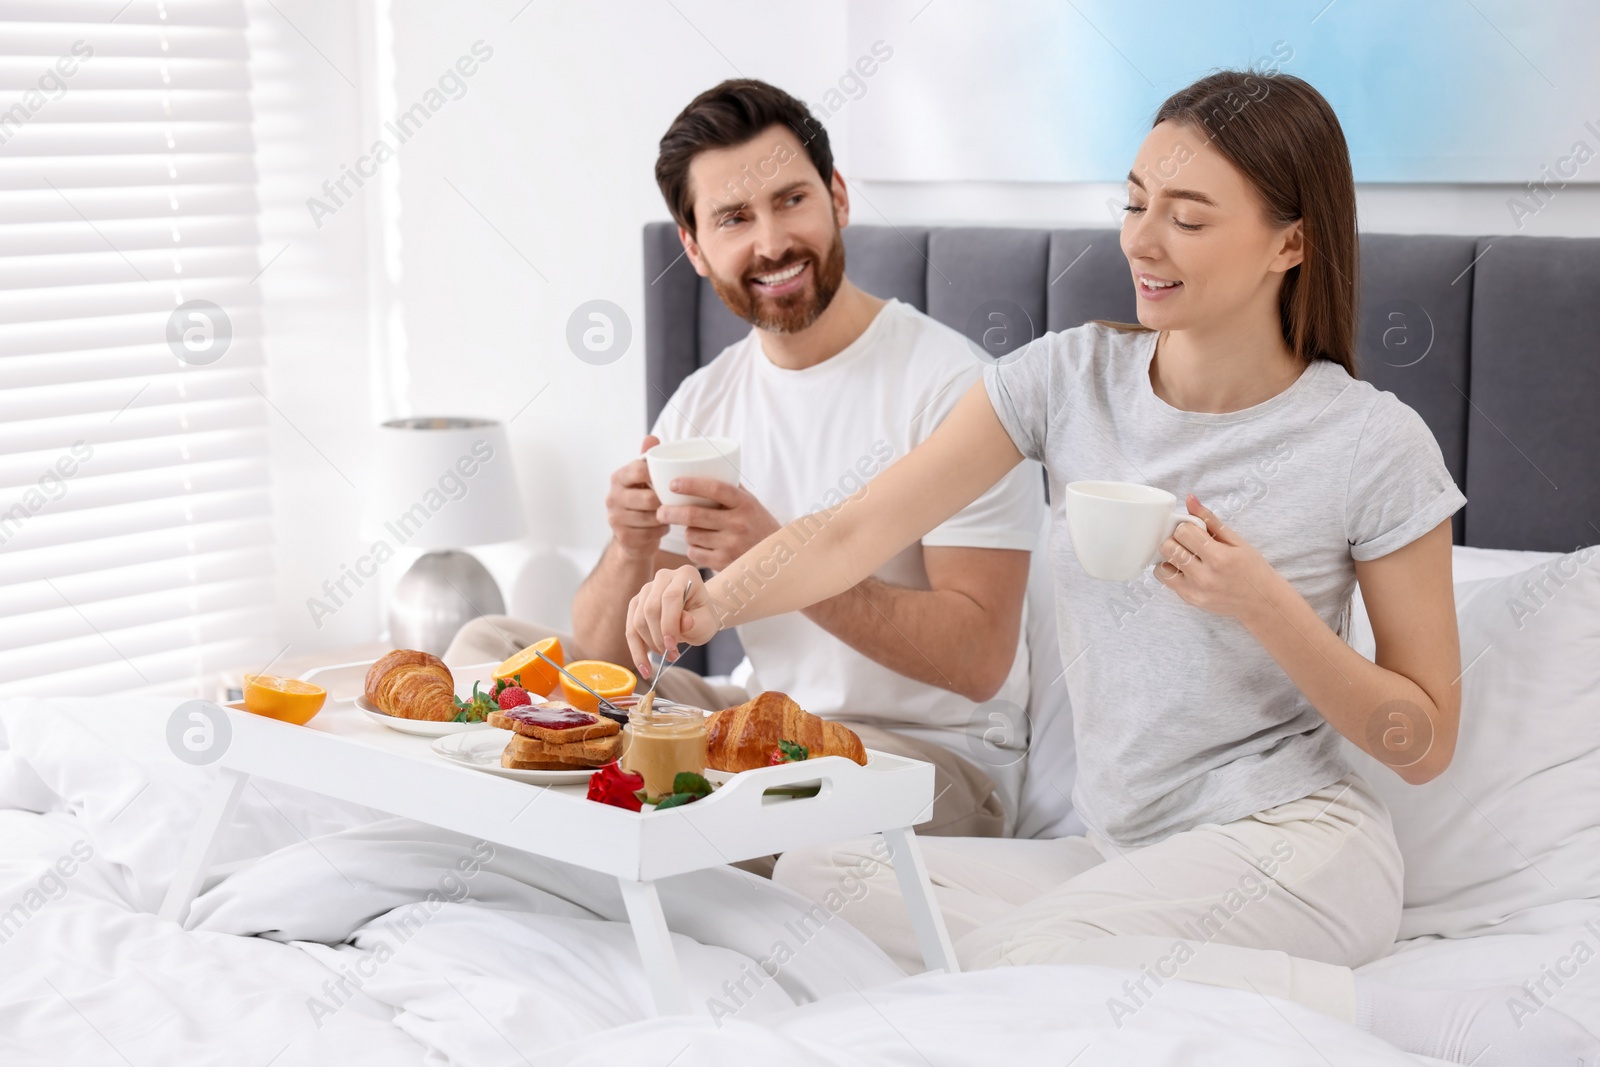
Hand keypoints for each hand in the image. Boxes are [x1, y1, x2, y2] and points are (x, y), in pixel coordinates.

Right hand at [605, 435, 667, 558]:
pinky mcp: (623, 537)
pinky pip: (652, 534)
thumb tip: (651, 437)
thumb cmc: (642, 500)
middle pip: (649, 499)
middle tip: (674, 502)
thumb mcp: (644, 478)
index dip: (658, 476)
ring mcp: (615, 518)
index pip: (639, 471)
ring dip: (665, 517)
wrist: (632, 535)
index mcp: (618, 478)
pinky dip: (661, 531)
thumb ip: (647, 458)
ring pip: (652, 518)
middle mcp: (613, 497)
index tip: (671, 480)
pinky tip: (661, 527)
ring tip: (669, 514)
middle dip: (665, 502)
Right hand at [625, 564, 718, 676]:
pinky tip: (644, 667)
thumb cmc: (704, 616)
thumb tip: (685, 622)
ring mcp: (646, 590)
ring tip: (667, 656)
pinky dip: (636, 651)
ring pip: (638, 620)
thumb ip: (697, 622)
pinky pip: (630, 630)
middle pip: (650, 609)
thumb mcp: (707, 621)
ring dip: (650, 644)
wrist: (697, 615)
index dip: (669, 623)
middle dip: (659, 637)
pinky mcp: (636, 604)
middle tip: (672, 655)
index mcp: (684, 575)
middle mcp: (663, 577)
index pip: (671, 597)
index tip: (672, 646)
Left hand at [656, 478, 780, 571]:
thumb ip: (731, 488)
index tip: (673, 484)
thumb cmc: (759, 526)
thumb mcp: (751, 503)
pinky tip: (701, 546)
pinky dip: (692, 549)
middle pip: (694, 515)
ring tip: (692, 530)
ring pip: (692, 535)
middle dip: (671, 512)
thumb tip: (704, 466)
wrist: (778, 559)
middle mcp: (739, 523)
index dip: (691, 484)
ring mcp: (731, 545)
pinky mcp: (724, 563)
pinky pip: (694, 553)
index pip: (714, 489)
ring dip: (686, 532)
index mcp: (744, 503)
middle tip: (660, 511)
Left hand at [1154, 494, 1280, 620]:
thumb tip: (1190, 499)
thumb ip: (1210, 520)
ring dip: (1170, 557)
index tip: (1194, 531)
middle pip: (1168, 547)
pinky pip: (1166, 581)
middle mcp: (1205, 576)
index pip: (1183, 532)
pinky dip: (1171, 571)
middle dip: (1175, 540)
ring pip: (1161, 566)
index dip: (1186, 527)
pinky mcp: (1190, 600)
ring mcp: (1195, 591)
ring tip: (1186, 556)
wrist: (1261, 601)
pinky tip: (1185, 569)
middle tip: (1188, 542)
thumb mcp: (1237, 541)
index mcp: (1219, 557)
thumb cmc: (1252, 568)